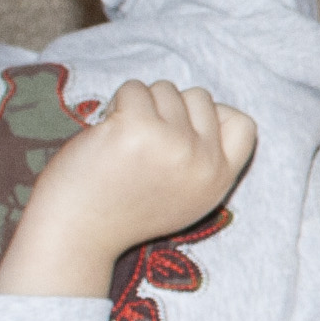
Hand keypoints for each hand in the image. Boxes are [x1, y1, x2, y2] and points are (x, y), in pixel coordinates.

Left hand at [0, 80, 259, 297]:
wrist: (77, 232)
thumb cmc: (123, 209)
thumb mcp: (185, 197)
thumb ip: (204, 160)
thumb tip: (206, 109)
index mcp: (218, 181)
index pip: (242, 124)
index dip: (213, 116)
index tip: (182, 130)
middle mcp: (204, 163)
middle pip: (200, 97)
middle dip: (169, 107)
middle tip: (142, 139)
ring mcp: (173, 143)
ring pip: (165, 89)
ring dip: (139, 105)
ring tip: (122, 140)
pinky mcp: (138, 128)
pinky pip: (134, 88)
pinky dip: (116, 103)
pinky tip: (106, 133)